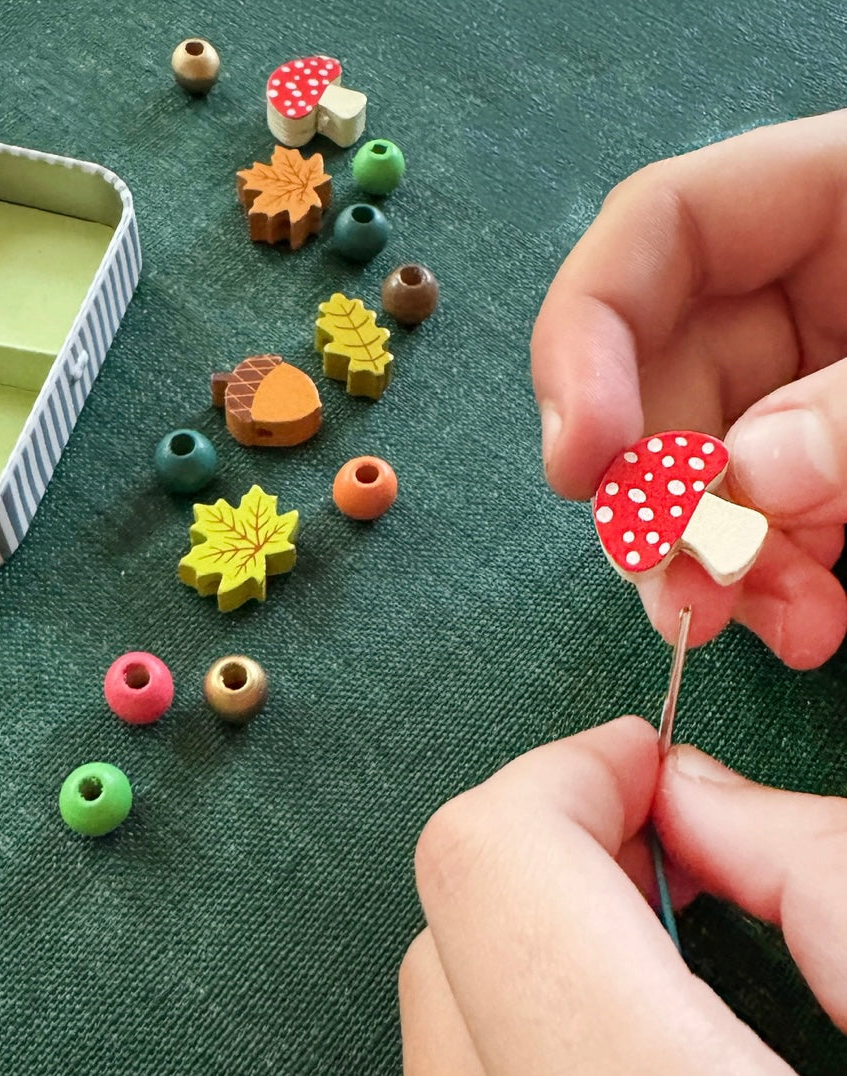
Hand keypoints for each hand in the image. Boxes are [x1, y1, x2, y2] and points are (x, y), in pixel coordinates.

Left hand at [400, 716, 846, 1073]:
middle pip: (449, 916)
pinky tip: (610, 997)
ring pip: (438, 983)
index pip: (491, 861)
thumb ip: (813, 870)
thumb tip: (692, 786)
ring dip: (532, 917)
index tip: (641, 759)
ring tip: (649, 924)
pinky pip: (455, 1047)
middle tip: (665, 840)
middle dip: (555, 837)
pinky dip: (517, 989)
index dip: (566, 774)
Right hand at [530, 112, 846, 667]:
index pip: (655, 234)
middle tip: (686, 595)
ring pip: (694, 468)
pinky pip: (756, 519)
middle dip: (659, 496)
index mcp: (839, 194)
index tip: (582, 462)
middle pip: (655, 374)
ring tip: (776, 625)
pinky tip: (805, 621)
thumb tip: (754, 475)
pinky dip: (765, 581)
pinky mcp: (832, 462)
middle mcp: (801, 287)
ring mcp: (809, 379)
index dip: (587, 342)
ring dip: (711, 560)